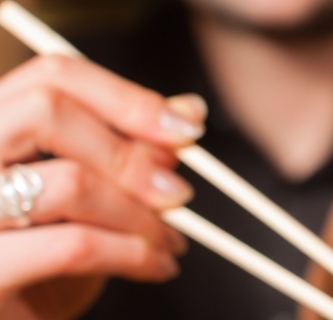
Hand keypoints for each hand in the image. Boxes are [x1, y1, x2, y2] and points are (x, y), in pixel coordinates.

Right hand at [0, 56, 203, 318]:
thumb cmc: (42, 264)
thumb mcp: (86, 201)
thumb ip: (124, 152)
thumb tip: (187, 110)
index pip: (51, 76)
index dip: (127, 97)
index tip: (188, 127)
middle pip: (46, 109)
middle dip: (128, 152)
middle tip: (178, 194)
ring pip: (68, 182)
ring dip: (141, 215)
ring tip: (170, 241)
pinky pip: (74, 245)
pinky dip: (133, 254)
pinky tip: (156, 266)